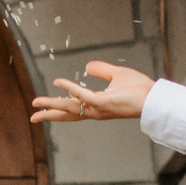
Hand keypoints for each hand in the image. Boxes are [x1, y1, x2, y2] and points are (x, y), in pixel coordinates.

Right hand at [32, 60, 152, 122]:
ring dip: (52, 104)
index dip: (58, 107)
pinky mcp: (104, 102)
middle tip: (32, 117)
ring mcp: (98, 108)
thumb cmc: (139, 89)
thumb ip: (101, 70)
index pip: (73, 108)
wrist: (153, 97)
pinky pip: (83, 95)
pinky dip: (70, 89)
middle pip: (67, 113)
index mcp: (96, 106)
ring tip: (36, 102)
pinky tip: (59, 82)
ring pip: (70, 107)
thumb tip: (87, 67)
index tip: (42, 109)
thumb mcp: (116, 75)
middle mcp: (95, 110)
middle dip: (49, 114)